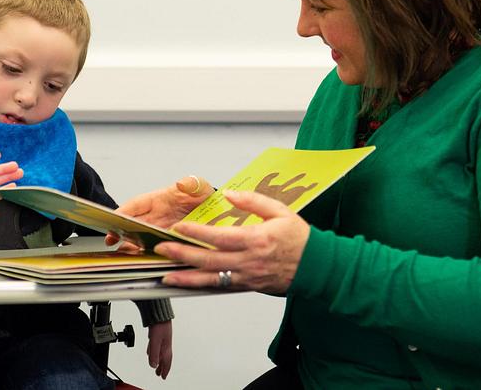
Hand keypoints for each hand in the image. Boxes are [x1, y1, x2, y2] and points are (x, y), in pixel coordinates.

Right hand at [105, 175, 213, 248]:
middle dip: (122, 233)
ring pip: (142, 239)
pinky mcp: (171, 243)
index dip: (122, 213)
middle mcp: (156, 216)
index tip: (113, 221)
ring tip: (126, 253)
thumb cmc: (202, 195)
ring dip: (133, 246)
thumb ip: (191, 184)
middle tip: (113, 241)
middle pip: (133, 225)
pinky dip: (150, 256)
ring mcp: (162, 230)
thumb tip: (182, 183)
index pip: (135, 206)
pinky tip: (147, 262)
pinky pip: (157, 249)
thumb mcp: (199, 186)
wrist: (217, 211)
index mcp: (158, 200)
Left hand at [146, 321, 172, 378]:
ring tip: (156, 365)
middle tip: (159, 374)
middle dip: (162, 367)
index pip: (167, 361)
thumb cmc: (160, 324)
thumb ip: (154, 354)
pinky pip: (156, 346)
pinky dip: (154, 351)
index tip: (163, 377)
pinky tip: (150, 351)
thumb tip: (153, 365)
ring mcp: (162, 339)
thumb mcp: (155, 341)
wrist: (159, 312)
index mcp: (166, 347)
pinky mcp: (158, 334)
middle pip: (164, 358)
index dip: (165, 370)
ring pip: (160, 352)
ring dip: (158, 359)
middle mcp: (165, 343)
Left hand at [154, 190, 310, 293]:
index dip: (196, 233)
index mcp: (255, 239)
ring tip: (166, 275)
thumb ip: (252, 201)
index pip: (218, 237)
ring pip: (211, 279)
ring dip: (187, 277)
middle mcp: (248, 261)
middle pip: (208, 259)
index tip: (178, 228)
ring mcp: (247, 277)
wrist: (319, 268)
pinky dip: (203, 286)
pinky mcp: (248, 286)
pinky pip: (221, 287)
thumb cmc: (301, 239)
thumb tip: (229, 194)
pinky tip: (188, 284)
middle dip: (182, 254)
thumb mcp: (280, 211)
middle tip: (162, 249)